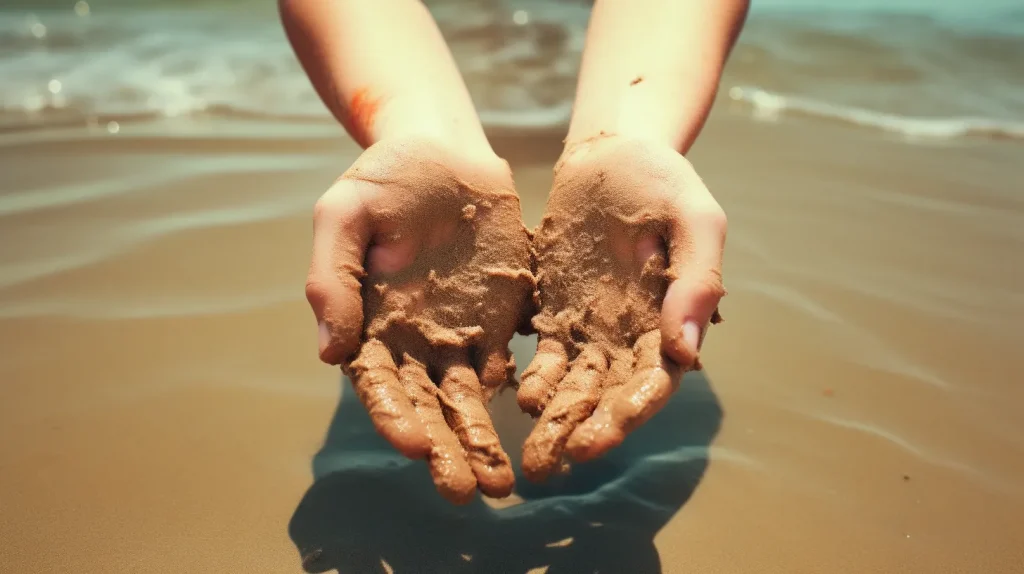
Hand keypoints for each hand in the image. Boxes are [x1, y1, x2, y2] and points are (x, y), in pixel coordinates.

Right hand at [306, 138, 534, 502]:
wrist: (441, 149)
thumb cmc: (381, 178)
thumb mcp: (344, 215)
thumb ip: (333, 278)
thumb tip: (328, 351)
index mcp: (371, 325)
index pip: (381, 384)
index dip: (396, 416)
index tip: (415, 446)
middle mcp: (415, 341)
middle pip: (430, 406)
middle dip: (446, 450)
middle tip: (465, 492)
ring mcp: (461, 332)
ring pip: (472, 398)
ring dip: (485, 440)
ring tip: (502, 483)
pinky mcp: (502, 317)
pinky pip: (514, 361)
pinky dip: (526, 394)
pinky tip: (541, 423)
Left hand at [518, 135, 725, 481]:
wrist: (614, 151)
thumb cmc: (664, 180)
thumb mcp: (695, 219)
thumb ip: (696, 281)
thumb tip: (686, 352)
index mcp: (671, 322)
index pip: (650, 384)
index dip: (623, 417)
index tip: (591, 443)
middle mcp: (631, 336)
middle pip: (607, 397)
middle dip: (579, 432)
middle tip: (546, 466)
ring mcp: (591, 327)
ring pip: (573, 387)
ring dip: (552, 421)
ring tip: (525, 455)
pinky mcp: (555, 311)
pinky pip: (543, 355)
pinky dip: (531, 378)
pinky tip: (514, 397)